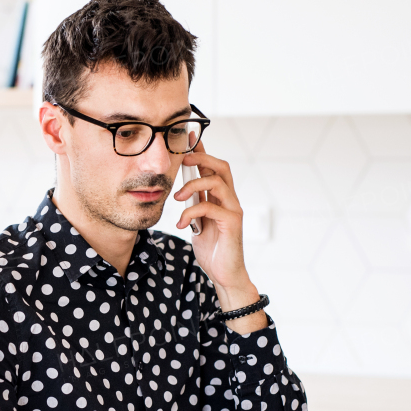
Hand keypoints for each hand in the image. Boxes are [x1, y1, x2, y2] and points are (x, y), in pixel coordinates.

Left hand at [173, 144, 265, 329]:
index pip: (213, 167)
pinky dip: (191, 212)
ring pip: (216, 181)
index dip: (201, 150)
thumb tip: (181, 192)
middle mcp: (230, 199)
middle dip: (200, 157)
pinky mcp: (232, 222)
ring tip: (177, 199)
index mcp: (221, 197)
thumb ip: (194, 206)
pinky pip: (210, 206)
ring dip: (192, 185)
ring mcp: (233, 209)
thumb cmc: (212, 249)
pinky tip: (183, 223)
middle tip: (181, 158)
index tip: (188, 136)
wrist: (224, 274)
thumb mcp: (197, 223)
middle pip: (220, 166)